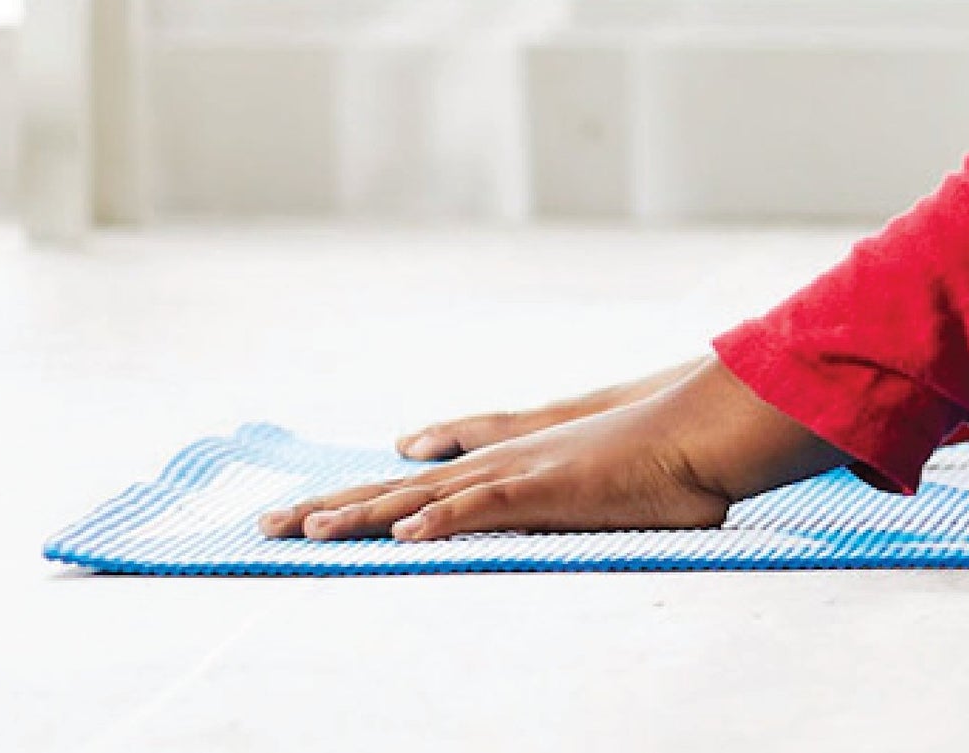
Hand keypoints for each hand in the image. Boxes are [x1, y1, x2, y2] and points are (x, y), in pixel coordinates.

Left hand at [261, 356, 849, 542]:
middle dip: (328, 507)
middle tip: (265, 527)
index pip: (414, 489)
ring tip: (305, 532)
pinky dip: (441, 522)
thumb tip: (557, 516)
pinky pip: (481, 509)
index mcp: (505, 467)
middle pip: (395, 491)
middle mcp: (497, 465)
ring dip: (360, 516)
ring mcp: (516, 473)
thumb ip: (566, 501)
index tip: (310, 515)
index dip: (360, 501)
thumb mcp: (601, 488)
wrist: (704, 431)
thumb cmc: (664, 463)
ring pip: (420, 500)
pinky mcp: (545, 488)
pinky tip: (403, 538)